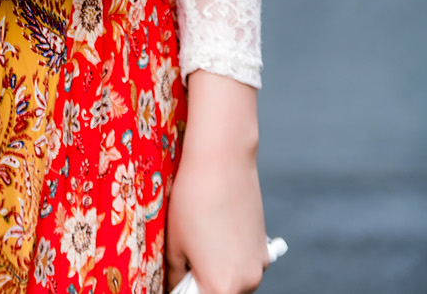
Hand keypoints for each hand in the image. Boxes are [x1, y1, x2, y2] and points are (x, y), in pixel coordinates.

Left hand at [165, 72, 267, 293]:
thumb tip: (175, 286)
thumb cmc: (192, 199)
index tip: (176, 279)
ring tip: (200, 240)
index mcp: (222, 288)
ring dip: (216, 272)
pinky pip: (244, 264)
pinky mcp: (264, 247)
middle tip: (185, 261)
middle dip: (201, 284)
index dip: (184, 291)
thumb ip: (176, 274)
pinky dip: (231, 258)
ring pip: (233, 282)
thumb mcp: (174, 242)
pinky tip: (216, 232)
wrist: (223, 159)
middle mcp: (248, 283)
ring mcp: (260, 265)